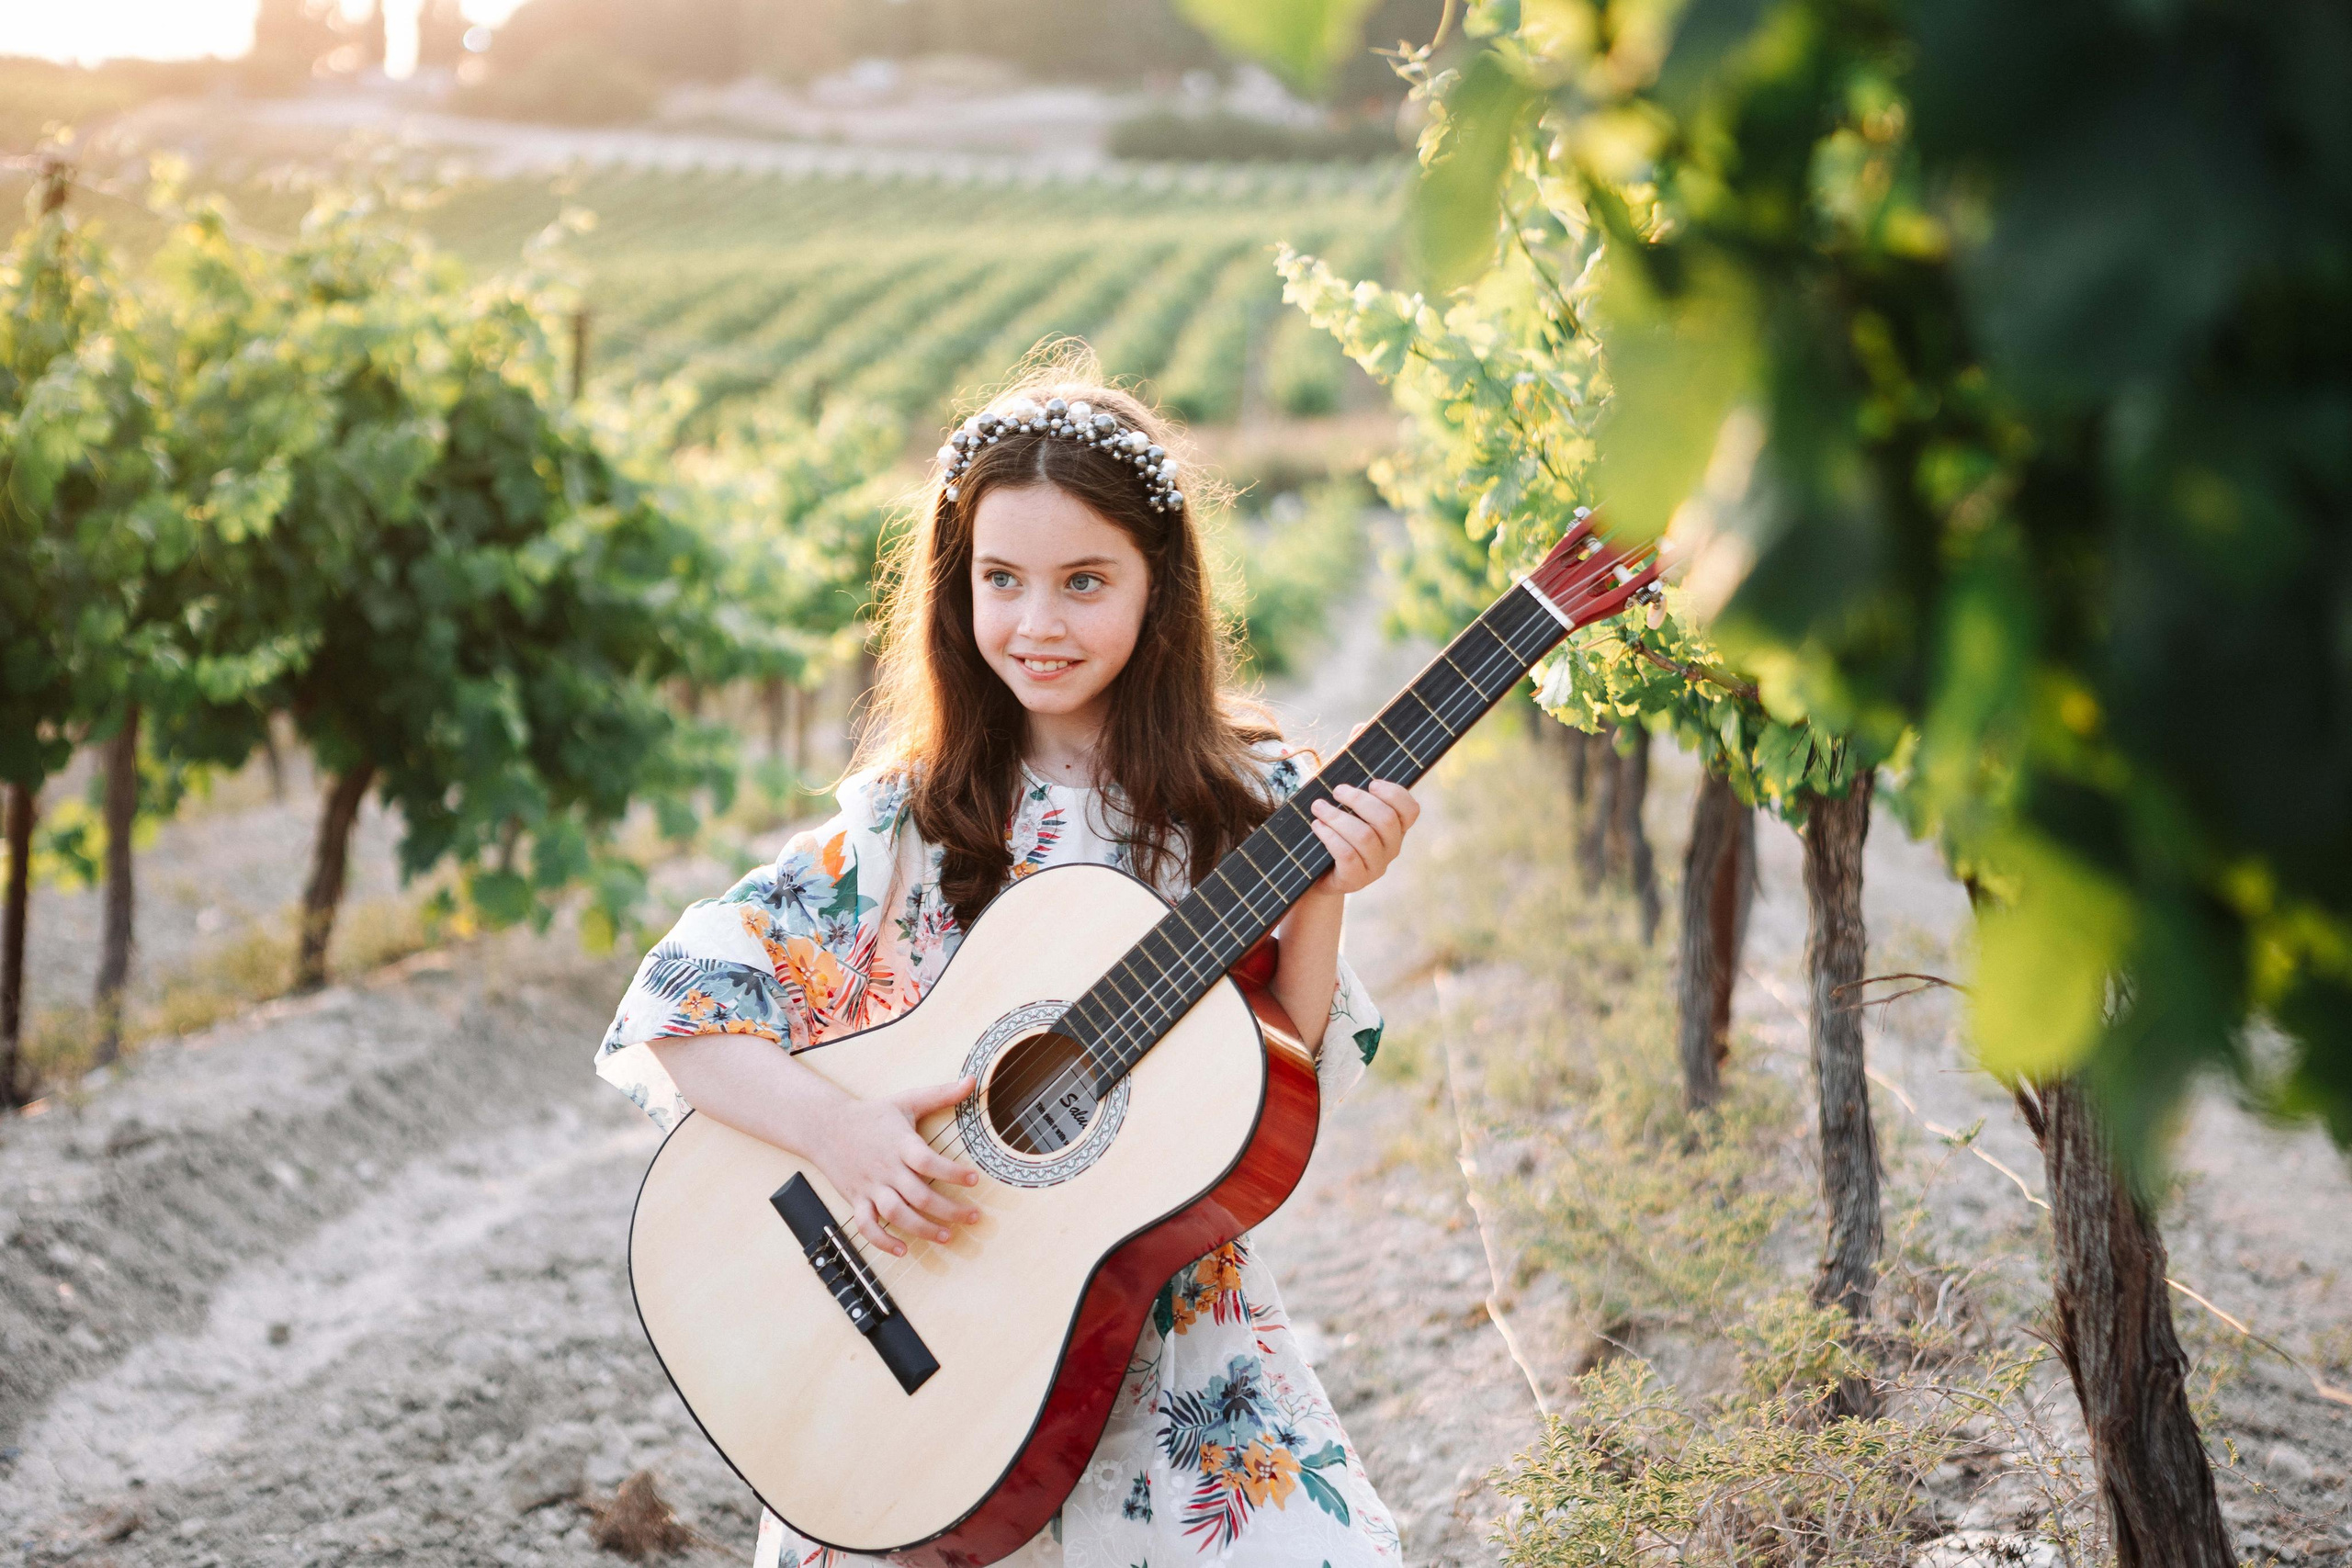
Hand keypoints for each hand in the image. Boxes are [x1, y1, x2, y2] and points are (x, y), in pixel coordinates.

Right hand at [809, 1076, 982, 1255]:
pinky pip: (866, 1226)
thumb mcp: (907, 1101)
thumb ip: (941, 1094)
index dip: (952, 1172)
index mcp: (900, 1144)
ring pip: (896, 1214)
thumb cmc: (871, 1115)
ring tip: (947, 1236)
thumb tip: (972, 1080)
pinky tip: (902, 1250)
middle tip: (973, 1217)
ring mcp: (869, 1186)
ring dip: (923, 1229)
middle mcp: (886, 1168)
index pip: (928, 1161)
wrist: (825, 1126)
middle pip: (919, 1195)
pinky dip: (882, 1242)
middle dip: (949, 1210)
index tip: (975, 1179)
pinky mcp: (855, 1199)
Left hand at [1306, 779, 1418, 897]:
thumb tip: (1342, 780)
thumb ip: (1356, 801)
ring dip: (1338, 817)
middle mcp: (1391, 849)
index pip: (1410, 811)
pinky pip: (1347, 855)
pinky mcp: (1356, 880)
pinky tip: (1317, 826)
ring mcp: (1376, 867)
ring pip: (1364, 837)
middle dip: (1359, 799)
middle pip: (1385, 819)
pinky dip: (1330, 836)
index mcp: (1396, 830)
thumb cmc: (1338, 838)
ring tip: (1319, 807)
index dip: (1394, 794)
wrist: (1322, 876)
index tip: (1372, 783)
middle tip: (1337, 790)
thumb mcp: (1352, 818)